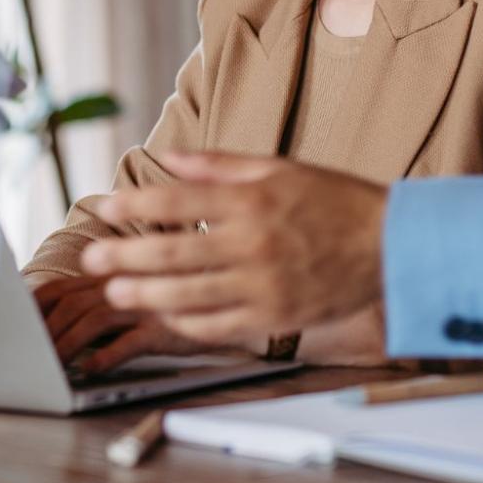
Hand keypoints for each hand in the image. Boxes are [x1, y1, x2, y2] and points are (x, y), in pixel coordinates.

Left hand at [29, 273, 216, 375]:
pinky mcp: (164, 329)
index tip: (14, 326)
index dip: (34, 307)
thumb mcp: (132, 294)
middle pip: (73, 304)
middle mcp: (125, 285)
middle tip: (27, 353)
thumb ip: (97, 300)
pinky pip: (129, 343)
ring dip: (68, 344)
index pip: (61, 287)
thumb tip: (56, 321)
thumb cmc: (171, 301)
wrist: (228, 299)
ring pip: (95, 321)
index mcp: (112, 275)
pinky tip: (92, 369)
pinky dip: (106, 357)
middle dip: (46, 330)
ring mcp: (145, 305)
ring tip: (52, 364)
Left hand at [80, 153, 387, 342]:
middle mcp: (254, 243)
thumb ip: (220, 165)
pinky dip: (186, 321)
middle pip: (175, 252)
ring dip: (145, 293)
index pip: (180, 200)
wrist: (389, 246)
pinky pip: (218, 325)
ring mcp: (263, 285)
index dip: (137, 204)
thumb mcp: (278, 169)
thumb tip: (170, 156)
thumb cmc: (333, 201)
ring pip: (189, 294)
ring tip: (115, 290)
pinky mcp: (274, 318)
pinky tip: (164, 312)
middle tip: (92, 257)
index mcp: (252, 201)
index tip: (106, 207)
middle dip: (126, 254)